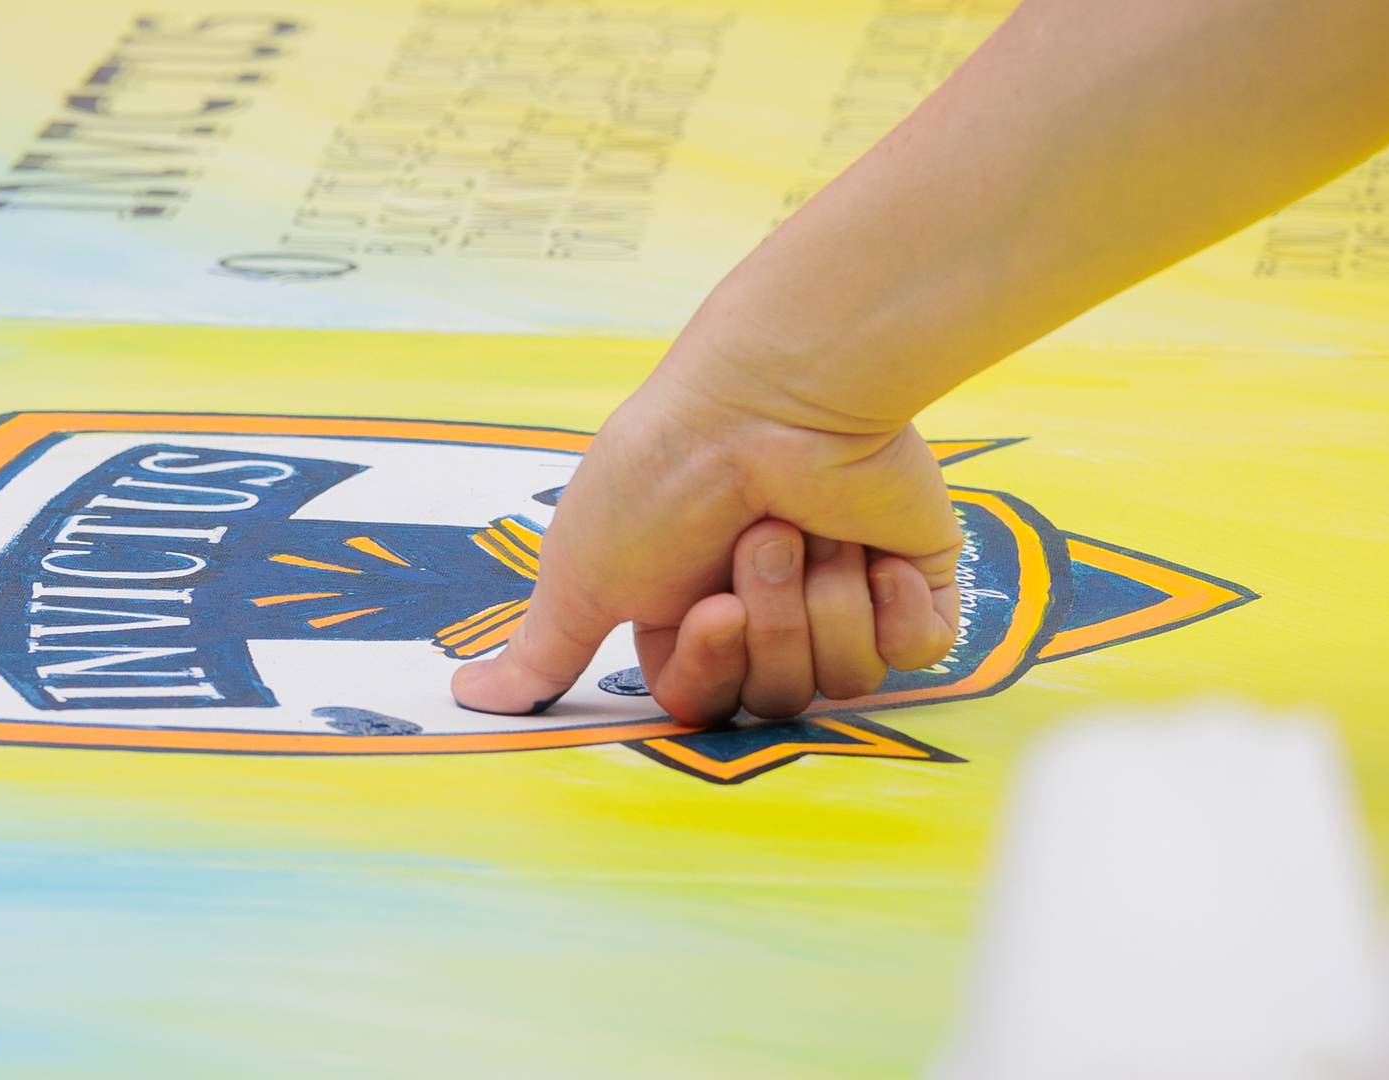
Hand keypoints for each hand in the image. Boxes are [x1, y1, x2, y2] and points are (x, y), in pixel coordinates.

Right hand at [450, 335, 964, 724]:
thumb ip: (543, 650)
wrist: (774, 400)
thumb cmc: (666, 475)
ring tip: (807, 528)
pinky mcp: (914, 580)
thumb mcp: (581, 569)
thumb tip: (471, 698)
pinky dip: (893, 606)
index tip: (712, 608)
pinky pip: (917, 651)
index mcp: (691, 615)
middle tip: (762, 540)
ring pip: (844, 677)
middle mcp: (768, 611)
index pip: (703, 700)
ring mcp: (845, 596)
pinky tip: (872, 552)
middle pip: (773, 695)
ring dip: (820, 599)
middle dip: (768, 623)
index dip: (710, 669)